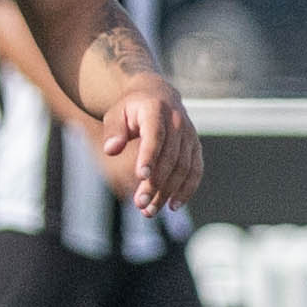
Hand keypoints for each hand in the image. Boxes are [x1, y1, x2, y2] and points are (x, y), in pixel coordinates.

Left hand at [99, 78, 201, 214]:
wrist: (157, 95)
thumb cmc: (131, 109)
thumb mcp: (116, 113)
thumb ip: (113, 130)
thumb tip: (111, 149)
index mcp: (156, 110)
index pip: (155, 136)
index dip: (149, 156)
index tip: (141, 176)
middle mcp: (177, 121)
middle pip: (169, 157)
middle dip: (155, 183)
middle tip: (140, 205)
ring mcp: (189, 135)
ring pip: (183, 167)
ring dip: (168, 192)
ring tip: (149, 211)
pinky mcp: (195, 147)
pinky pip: (195, 170)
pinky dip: (187, 189)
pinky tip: (173, 205)